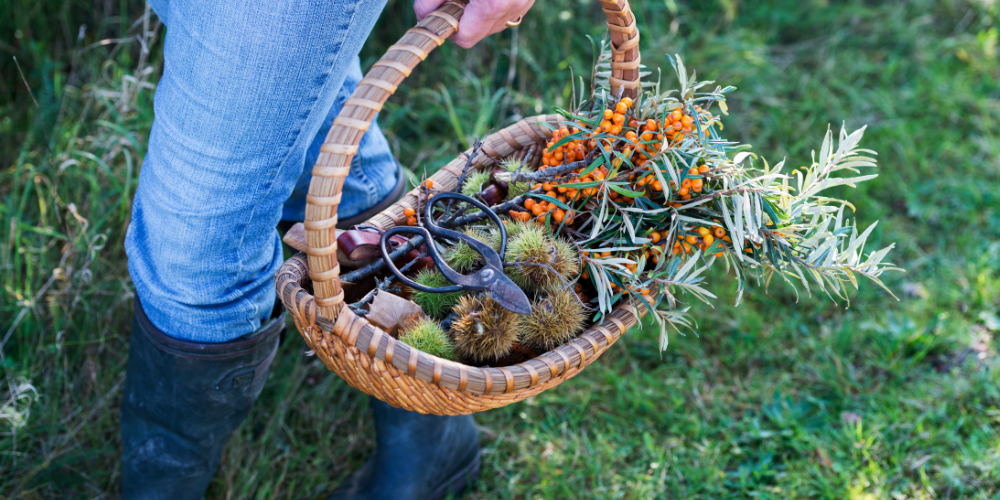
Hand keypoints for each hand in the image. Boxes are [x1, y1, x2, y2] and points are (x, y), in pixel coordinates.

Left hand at [414, 0, 534, 48]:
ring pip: (494, 22)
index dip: (447, 27)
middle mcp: (514, 7)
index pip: (465, 37)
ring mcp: (525, 2)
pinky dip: (492, 4)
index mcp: (494, 4)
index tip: (437, 12)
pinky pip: (507, 10)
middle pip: (479, 32)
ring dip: (477, 11)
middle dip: (462, 17)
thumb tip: (422, 17)